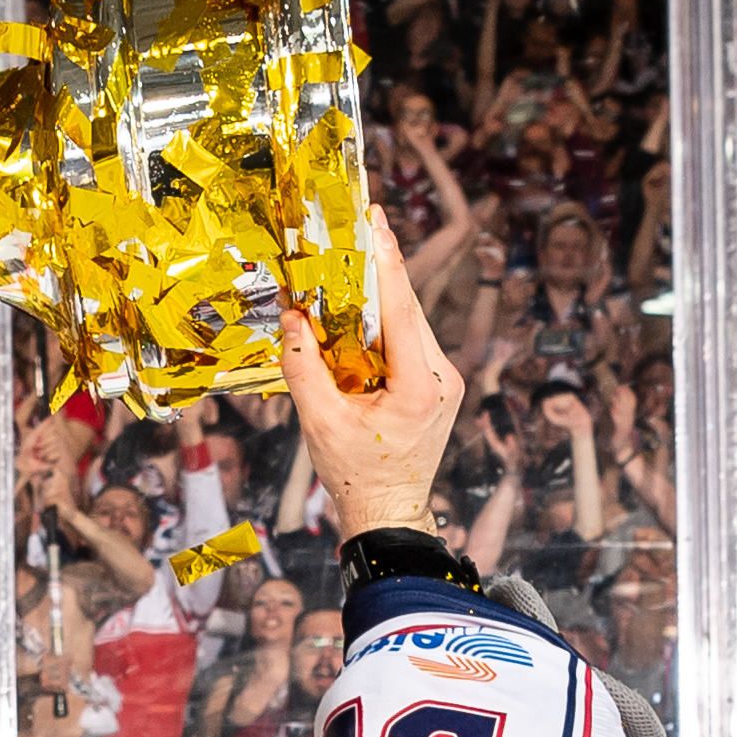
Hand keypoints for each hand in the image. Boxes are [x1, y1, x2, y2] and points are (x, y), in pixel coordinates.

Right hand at [283, 215, 456, 539]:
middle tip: (362, 225)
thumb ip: (303, 369)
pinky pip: (409, 340)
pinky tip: (362, 303)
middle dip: (382, 268)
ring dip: (382, 293)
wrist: (388, 512)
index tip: (377, 224)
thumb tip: (293, 320)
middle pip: (409, 309)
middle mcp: (442, 379)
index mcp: (421, 389)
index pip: (403, 312)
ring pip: (410, 322)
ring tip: (356, 256)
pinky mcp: (436, 384)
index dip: (387, 264)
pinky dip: (384, 320)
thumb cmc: (356, 476)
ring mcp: (443, 380)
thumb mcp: (319, 423)